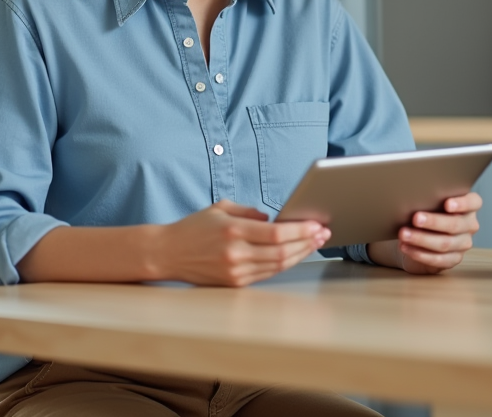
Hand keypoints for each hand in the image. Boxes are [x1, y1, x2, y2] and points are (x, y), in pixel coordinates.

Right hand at [150, 200, 329, 286]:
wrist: (168, 253)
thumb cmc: (194, 227)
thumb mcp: (219, 208)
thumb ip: (249, 211)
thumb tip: (274, 220)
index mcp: (233, 230)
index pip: (276, 233)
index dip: (301, 230)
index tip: (317, 225)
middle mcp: (235, 253)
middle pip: (282, 252)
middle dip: (307, 243)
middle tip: (323, 234)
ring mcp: (235, 271)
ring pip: (278, 265)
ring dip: (300, 255)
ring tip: (315, 244)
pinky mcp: (234, 283)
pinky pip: (267, 274)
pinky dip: (284, 264)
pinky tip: (295, 255)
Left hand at [367, 192, 481, 274]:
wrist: (421, 236)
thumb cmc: (427, 211)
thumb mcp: (430, 201)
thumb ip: (430, 198)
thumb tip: (411, 194)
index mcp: (469, 206)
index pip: (473, 202)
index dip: (462, 203)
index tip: (447, 204)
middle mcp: (469, 225)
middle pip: (455, 224)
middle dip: (433, 221)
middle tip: (415, 218)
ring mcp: (463, 244)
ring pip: (445, 243)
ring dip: (421, 239)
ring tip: (404, 234)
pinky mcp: (453, 259)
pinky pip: (438, 259)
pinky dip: (419, 253)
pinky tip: (406, 247)